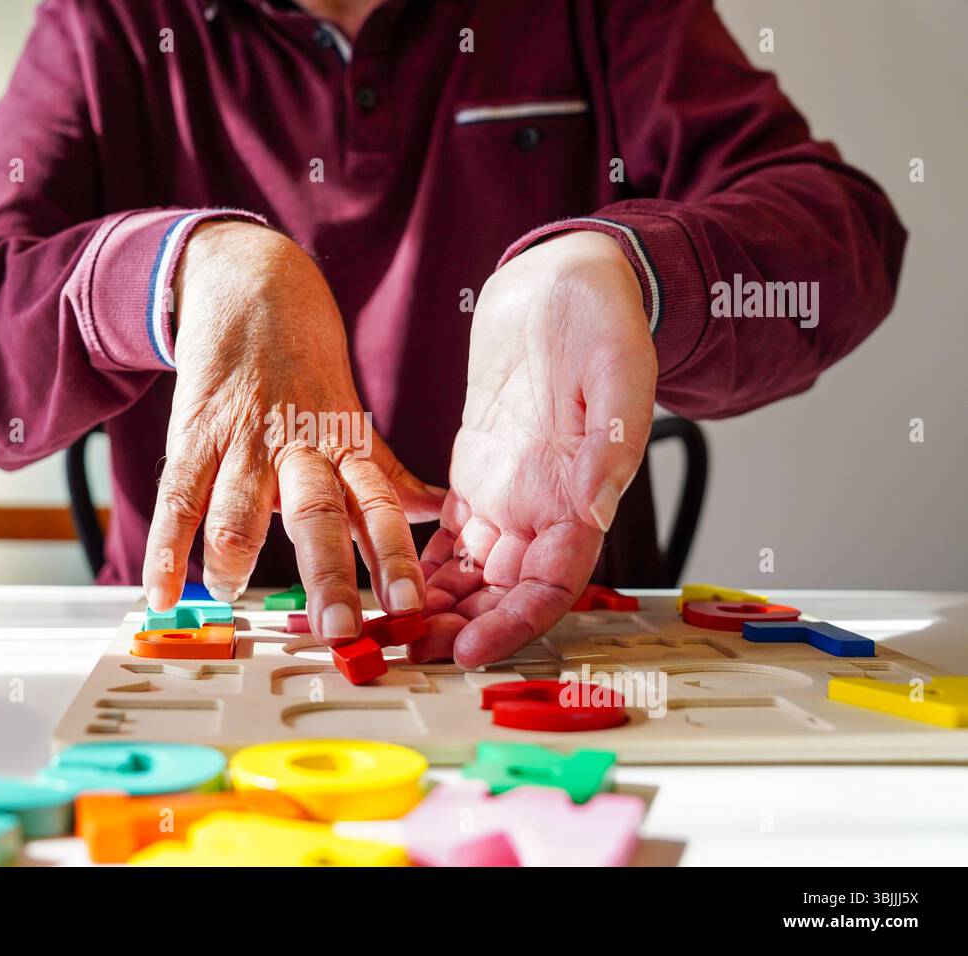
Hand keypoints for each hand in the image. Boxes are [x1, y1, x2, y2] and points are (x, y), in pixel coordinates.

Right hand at [143, 221, 445, 640]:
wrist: (252, 286)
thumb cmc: (308, 367)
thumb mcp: (353, 419)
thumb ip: (387, 473)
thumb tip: (441, 513)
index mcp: (344, 448)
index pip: (379, 508)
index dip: (395, 558)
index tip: (410, 608)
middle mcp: (299, 449)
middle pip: (317, 514)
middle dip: (328, 573)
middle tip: (338, 627)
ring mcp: (243, 441)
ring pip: (238, 507)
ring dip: (234, 556)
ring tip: (232, 593)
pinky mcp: (193, 434)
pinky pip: (177, 498)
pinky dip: (165, 548)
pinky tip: (160, 591)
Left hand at [415, 231, 656, 666]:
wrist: (563, 282)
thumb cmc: (600, 319)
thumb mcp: (619, 371)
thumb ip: (611, 444)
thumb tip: (597, 510)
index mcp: (583, 495)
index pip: (553, 585)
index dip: (514, 623)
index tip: (471, 646)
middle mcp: (544, 508)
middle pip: (503, 594)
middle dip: (459, 628)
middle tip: (407, 651)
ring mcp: (508, 495)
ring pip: (471, 576)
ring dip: (434, 607)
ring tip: (388, 629)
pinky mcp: (476, 474)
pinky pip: (447, 538)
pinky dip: (420, 566)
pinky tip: (385, 581)